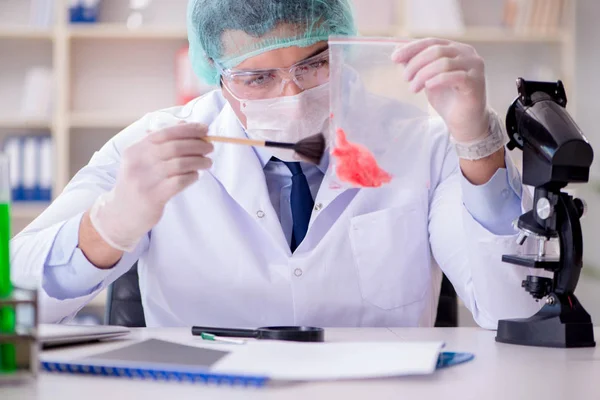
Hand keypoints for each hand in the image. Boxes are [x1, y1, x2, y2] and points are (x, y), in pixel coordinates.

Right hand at [89, 123, 213, 251]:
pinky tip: (196, 176)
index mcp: (135, 150)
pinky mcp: (153, 197)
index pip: (164, 133)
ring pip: (180, 164)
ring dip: (198, 161)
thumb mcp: (141, 161)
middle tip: (209, 147)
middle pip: (174, 147)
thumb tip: (184, 125)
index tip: (204, 129)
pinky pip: (179, 182)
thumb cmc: (137, 183)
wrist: (121, 214)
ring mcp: (145, 180)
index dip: (187, 129)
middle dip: (197, 145)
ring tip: (207, 162)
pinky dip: (192, 177)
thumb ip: (159, 144)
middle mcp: (138, 163)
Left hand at [392, 38, 488, 142]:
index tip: (394, 58)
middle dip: (416, 64)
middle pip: (436, 50)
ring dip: (423, 75)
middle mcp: (467, 53)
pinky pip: (454, 76)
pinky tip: (428, 87)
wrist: (464, 122)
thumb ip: (417, 65)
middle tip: (405, 78)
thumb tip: (397, 51)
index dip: (412, 48)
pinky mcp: (476, 81)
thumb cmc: (447, 99)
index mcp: (456, 49)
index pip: (431, 41)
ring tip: (413, 88)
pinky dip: (437, 80)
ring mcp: (474, 67)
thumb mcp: (427, 79)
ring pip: (444, 63)